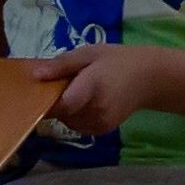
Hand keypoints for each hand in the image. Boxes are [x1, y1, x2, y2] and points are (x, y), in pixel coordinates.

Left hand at [43, 45, 165, 141]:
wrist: (149, 78)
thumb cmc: (117, 61)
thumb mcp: (89, 54)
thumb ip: (62, 65)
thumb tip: (35, 75)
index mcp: (92, 88)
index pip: (62, 105)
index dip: (46, 101)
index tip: (39, 91)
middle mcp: (96, 110)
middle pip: (62, 114)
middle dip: (56, 103)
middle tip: (61, 85)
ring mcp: (100, 123)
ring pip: (68, 122)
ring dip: (65, 110)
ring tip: (76, 92)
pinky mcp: (102, 130)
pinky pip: (78, 126)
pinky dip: (75, 116)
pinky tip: (85, 102)